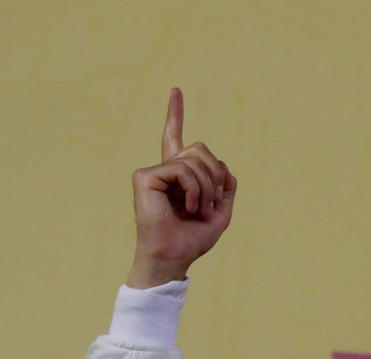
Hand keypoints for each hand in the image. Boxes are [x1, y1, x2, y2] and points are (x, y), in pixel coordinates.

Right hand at [126, 88, 236, 287]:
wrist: (175, 256)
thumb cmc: (193, 239)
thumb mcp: (221, 211)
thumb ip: (226, 185)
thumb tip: (224, 166)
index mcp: (179, 175)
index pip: (176, 139)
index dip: (175, 115)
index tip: (175, 91)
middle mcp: (164, 170)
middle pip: (201, 149)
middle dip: (215, 176)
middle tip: (208, 204)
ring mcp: (152, 172)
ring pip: (195, 159)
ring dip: (207, 188)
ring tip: (198, 209)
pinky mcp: (144, 176)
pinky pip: (181, 169)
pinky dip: (194, 189)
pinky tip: (189, 206)